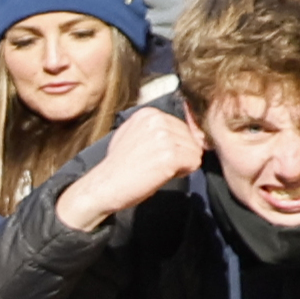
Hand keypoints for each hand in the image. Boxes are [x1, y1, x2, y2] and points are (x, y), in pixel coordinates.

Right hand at [58, 100, 209, 230]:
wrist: (104, 185)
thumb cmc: (118, 167)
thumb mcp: (133, 135)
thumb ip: (156, 129)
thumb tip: (187, 131)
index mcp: (149, 113)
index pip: (182, 126)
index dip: (174, 144)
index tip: (155, 155)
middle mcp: (158, 120)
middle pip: (191, 137)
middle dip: (180, 153)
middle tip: (157, 165)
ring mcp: (165, 137)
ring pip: (195, 150)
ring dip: (182, 163)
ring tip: (158, 169)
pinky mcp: (171, 155)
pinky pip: (195, 162)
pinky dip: (184, 172)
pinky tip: (163, 174)